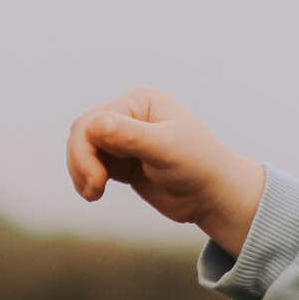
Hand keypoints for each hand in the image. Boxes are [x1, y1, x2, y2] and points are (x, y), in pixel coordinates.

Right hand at [65, 88, 266, 255]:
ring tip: (92, 194)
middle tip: (93, 190)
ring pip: (84, 148)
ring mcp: (124, 139)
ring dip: (81, 170)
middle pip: (83, 132)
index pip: (96, 119)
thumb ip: (130, 136)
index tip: (98, 180)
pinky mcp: (123, 162)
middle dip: (81, 161)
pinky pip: (92, 164)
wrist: (217, 197)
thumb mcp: (166, 149)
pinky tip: (92, 193)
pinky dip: (87, 178)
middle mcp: (130, 115)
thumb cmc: (200, 167)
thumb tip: (94, 124)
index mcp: (140, 102)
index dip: (87, 148)